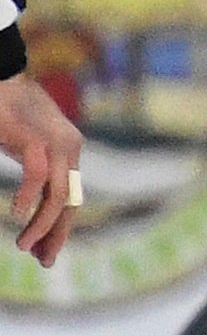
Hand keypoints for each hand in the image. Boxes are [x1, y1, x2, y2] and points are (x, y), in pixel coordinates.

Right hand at [0, 66, 82, 264]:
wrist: (0, 75)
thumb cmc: (5, 111)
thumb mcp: (23, 145)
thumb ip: (34, 174)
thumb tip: (29, 208)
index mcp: (68, 152)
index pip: (71, 199)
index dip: (60, 228)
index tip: (46, 255)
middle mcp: (70, 148)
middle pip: (71, 202)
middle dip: (57, 234)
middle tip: (41, 259)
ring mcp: (55, 142)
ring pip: (60, 195)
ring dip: (44, 224)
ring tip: (24, 245)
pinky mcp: (35, 136)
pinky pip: (39, 174)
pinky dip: (31, 197)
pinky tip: (18, 214)